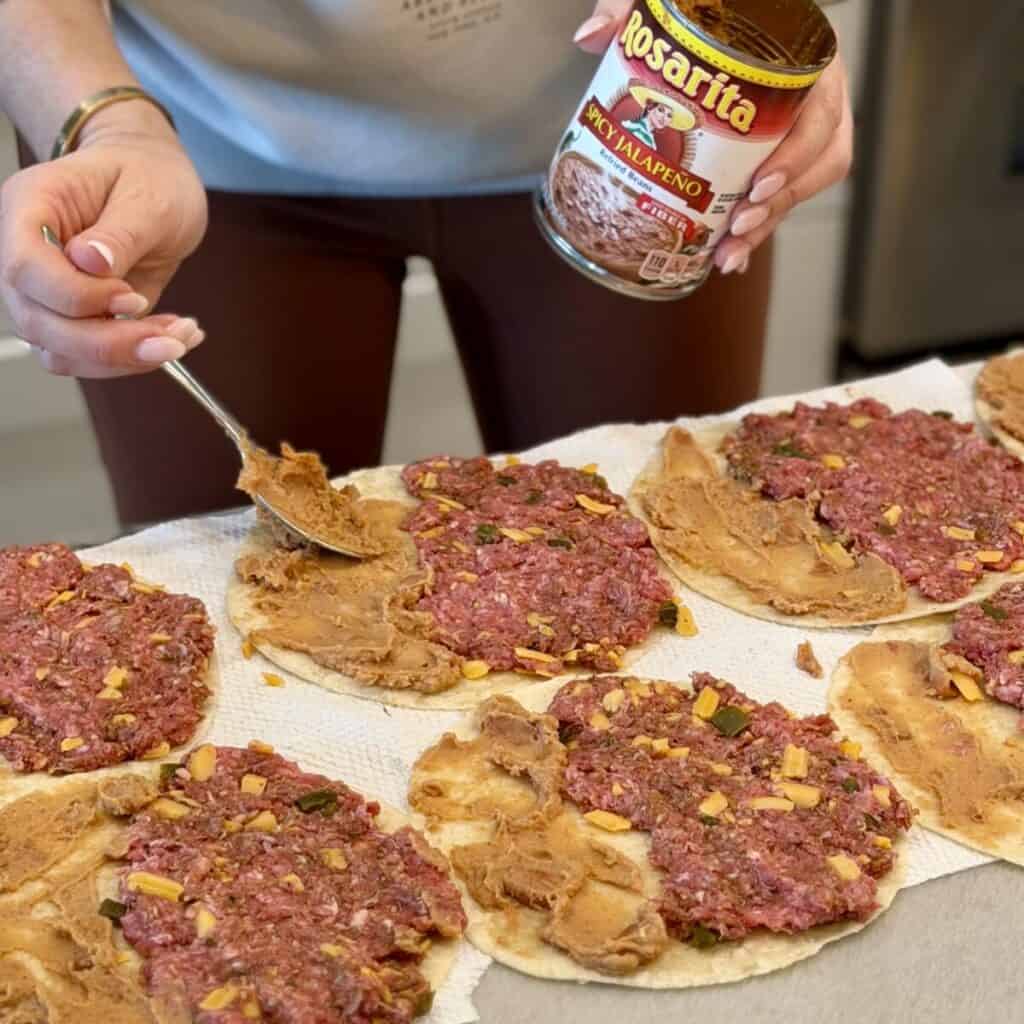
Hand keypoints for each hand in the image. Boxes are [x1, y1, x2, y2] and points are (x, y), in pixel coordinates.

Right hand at [0, 100, 208, 376]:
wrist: (155, 184)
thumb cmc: (147, 176)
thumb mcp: (149, 195)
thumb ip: (121, 231)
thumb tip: (91, 263)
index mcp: (29, 207)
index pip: (24, 267)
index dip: (76, 295)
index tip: (132, 298)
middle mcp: (26, 255)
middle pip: (39, 322)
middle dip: (108, 343)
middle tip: (171, 340)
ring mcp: (45, 293)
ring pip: (61, 351)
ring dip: (124, 358)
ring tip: (180, 338)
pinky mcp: (74, 319)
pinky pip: (88, 357)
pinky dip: (132, 359)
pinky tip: (172, 338)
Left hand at [573, 8, 853, 275]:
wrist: (724, 13)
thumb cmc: (711, 9)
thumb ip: (633, 4)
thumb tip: (590, 37)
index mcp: (802, 59)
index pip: (822, 110)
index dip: (797, 153)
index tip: (760, 182)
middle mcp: (812, 95)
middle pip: (820, 159)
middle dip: (780, 202)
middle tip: (738, 225)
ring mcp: (800, 128)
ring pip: (804, 185)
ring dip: (769, 224)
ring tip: (730, 253)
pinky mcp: (780, 153)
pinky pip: (782, 195)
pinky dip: (757, 228)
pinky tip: (729, 255)